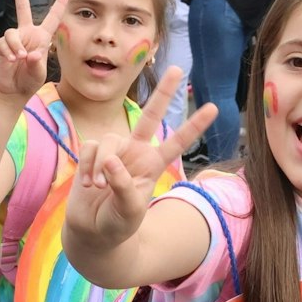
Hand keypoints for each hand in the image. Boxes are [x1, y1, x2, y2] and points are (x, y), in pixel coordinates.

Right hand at [0, 0, 68, 97]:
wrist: (14, 89)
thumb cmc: (30, 79)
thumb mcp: (38, 72)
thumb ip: (35, 63)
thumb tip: (29, 54)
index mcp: (42, 37)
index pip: (52, 18)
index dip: (59, 4)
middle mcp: (27, 33)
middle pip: (23, 8)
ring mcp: (14, 39)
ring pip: (11, 33)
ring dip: (15, 46)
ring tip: (18, 58)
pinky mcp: (2, 46)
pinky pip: (3, 43)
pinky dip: (8, 51)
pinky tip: (11, 60)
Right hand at [66, 65, 215, 243]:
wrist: (92, 232)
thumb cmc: (117, 224)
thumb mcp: (128, 212)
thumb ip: (124, 186)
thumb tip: (111, 161)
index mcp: (153, 166)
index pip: (177, 142)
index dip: (194, 126)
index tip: (214, 108)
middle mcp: (136, 153)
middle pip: (150, 115)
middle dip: (163, 93)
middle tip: (176, 68)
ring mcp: (114, 152)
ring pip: (109, 140)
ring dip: (100, 165)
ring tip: (97, 188)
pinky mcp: (92, 154)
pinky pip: (89, 148)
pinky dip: (87, 166)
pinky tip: (87, 184)